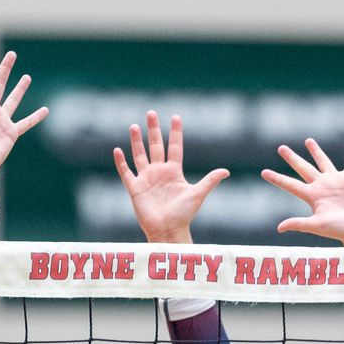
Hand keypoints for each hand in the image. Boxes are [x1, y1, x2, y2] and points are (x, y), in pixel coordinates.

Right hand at [112, 110, 228, 244]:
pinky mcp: (135, 188)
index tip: (175, 116)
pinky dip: (121, 162)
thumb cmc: (184, 214)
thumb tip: (226, 170)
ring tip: (133, 126)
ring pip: (140, 155)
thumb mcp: (197, 194)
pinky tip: (117, 150)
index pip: (175, 147)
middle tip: (151, 113)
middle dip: (153, 130)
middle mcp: (159, 172)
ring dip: (136, 141)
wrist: (168, 230)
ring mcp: (146, 179)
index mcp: (174, 171)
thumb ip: (210, 181)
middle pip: (155, 146)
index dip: (175, 132)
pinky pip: (126, 172)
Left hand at [262, 138, 343, 247]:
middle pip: (303, 168)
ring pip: (323, 162)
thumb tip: (279, 228)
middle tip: (281, 148)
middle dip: (292, 158)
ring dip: (316, 151)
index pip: (290, 184)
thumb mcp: (317, 226)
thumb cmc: (340, 230)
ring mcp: (336, 182)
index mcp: (312, 196)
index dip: (277, 178)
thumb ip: (299, 224)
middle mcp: (321, 186)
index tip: (264, 172)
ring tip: (308, 140)